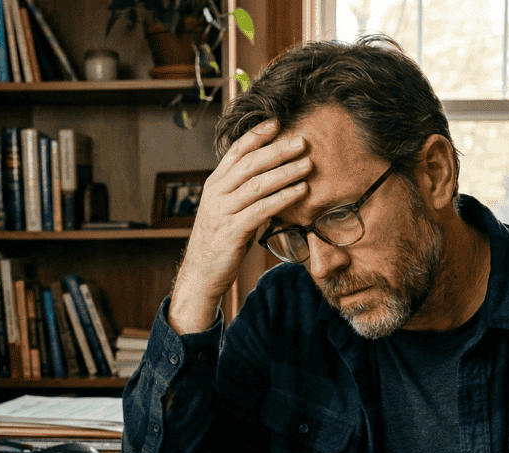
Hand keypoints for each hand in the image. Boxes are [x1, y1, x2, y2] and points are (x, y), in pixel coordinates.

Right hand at [168, 119, 311, 333]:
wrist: (201, 274)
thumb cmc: (219, 242)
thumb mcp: (227, 211)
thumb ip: (244, 194)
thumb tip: (273, 180)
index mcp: (214, 184)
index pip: (235, 152)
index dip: (256, 135)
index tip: (277, 123)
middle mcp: (216, 193)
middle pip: (250, 164)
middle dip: (277, 150)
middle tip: (302, 141)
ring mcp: (222, 211)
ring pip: (257, 184)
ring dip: (285, 172)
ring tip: (307, 164)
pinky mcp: (232, 230)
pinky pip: (262, 209)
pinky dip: (283, 197)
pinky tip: (300, 191)